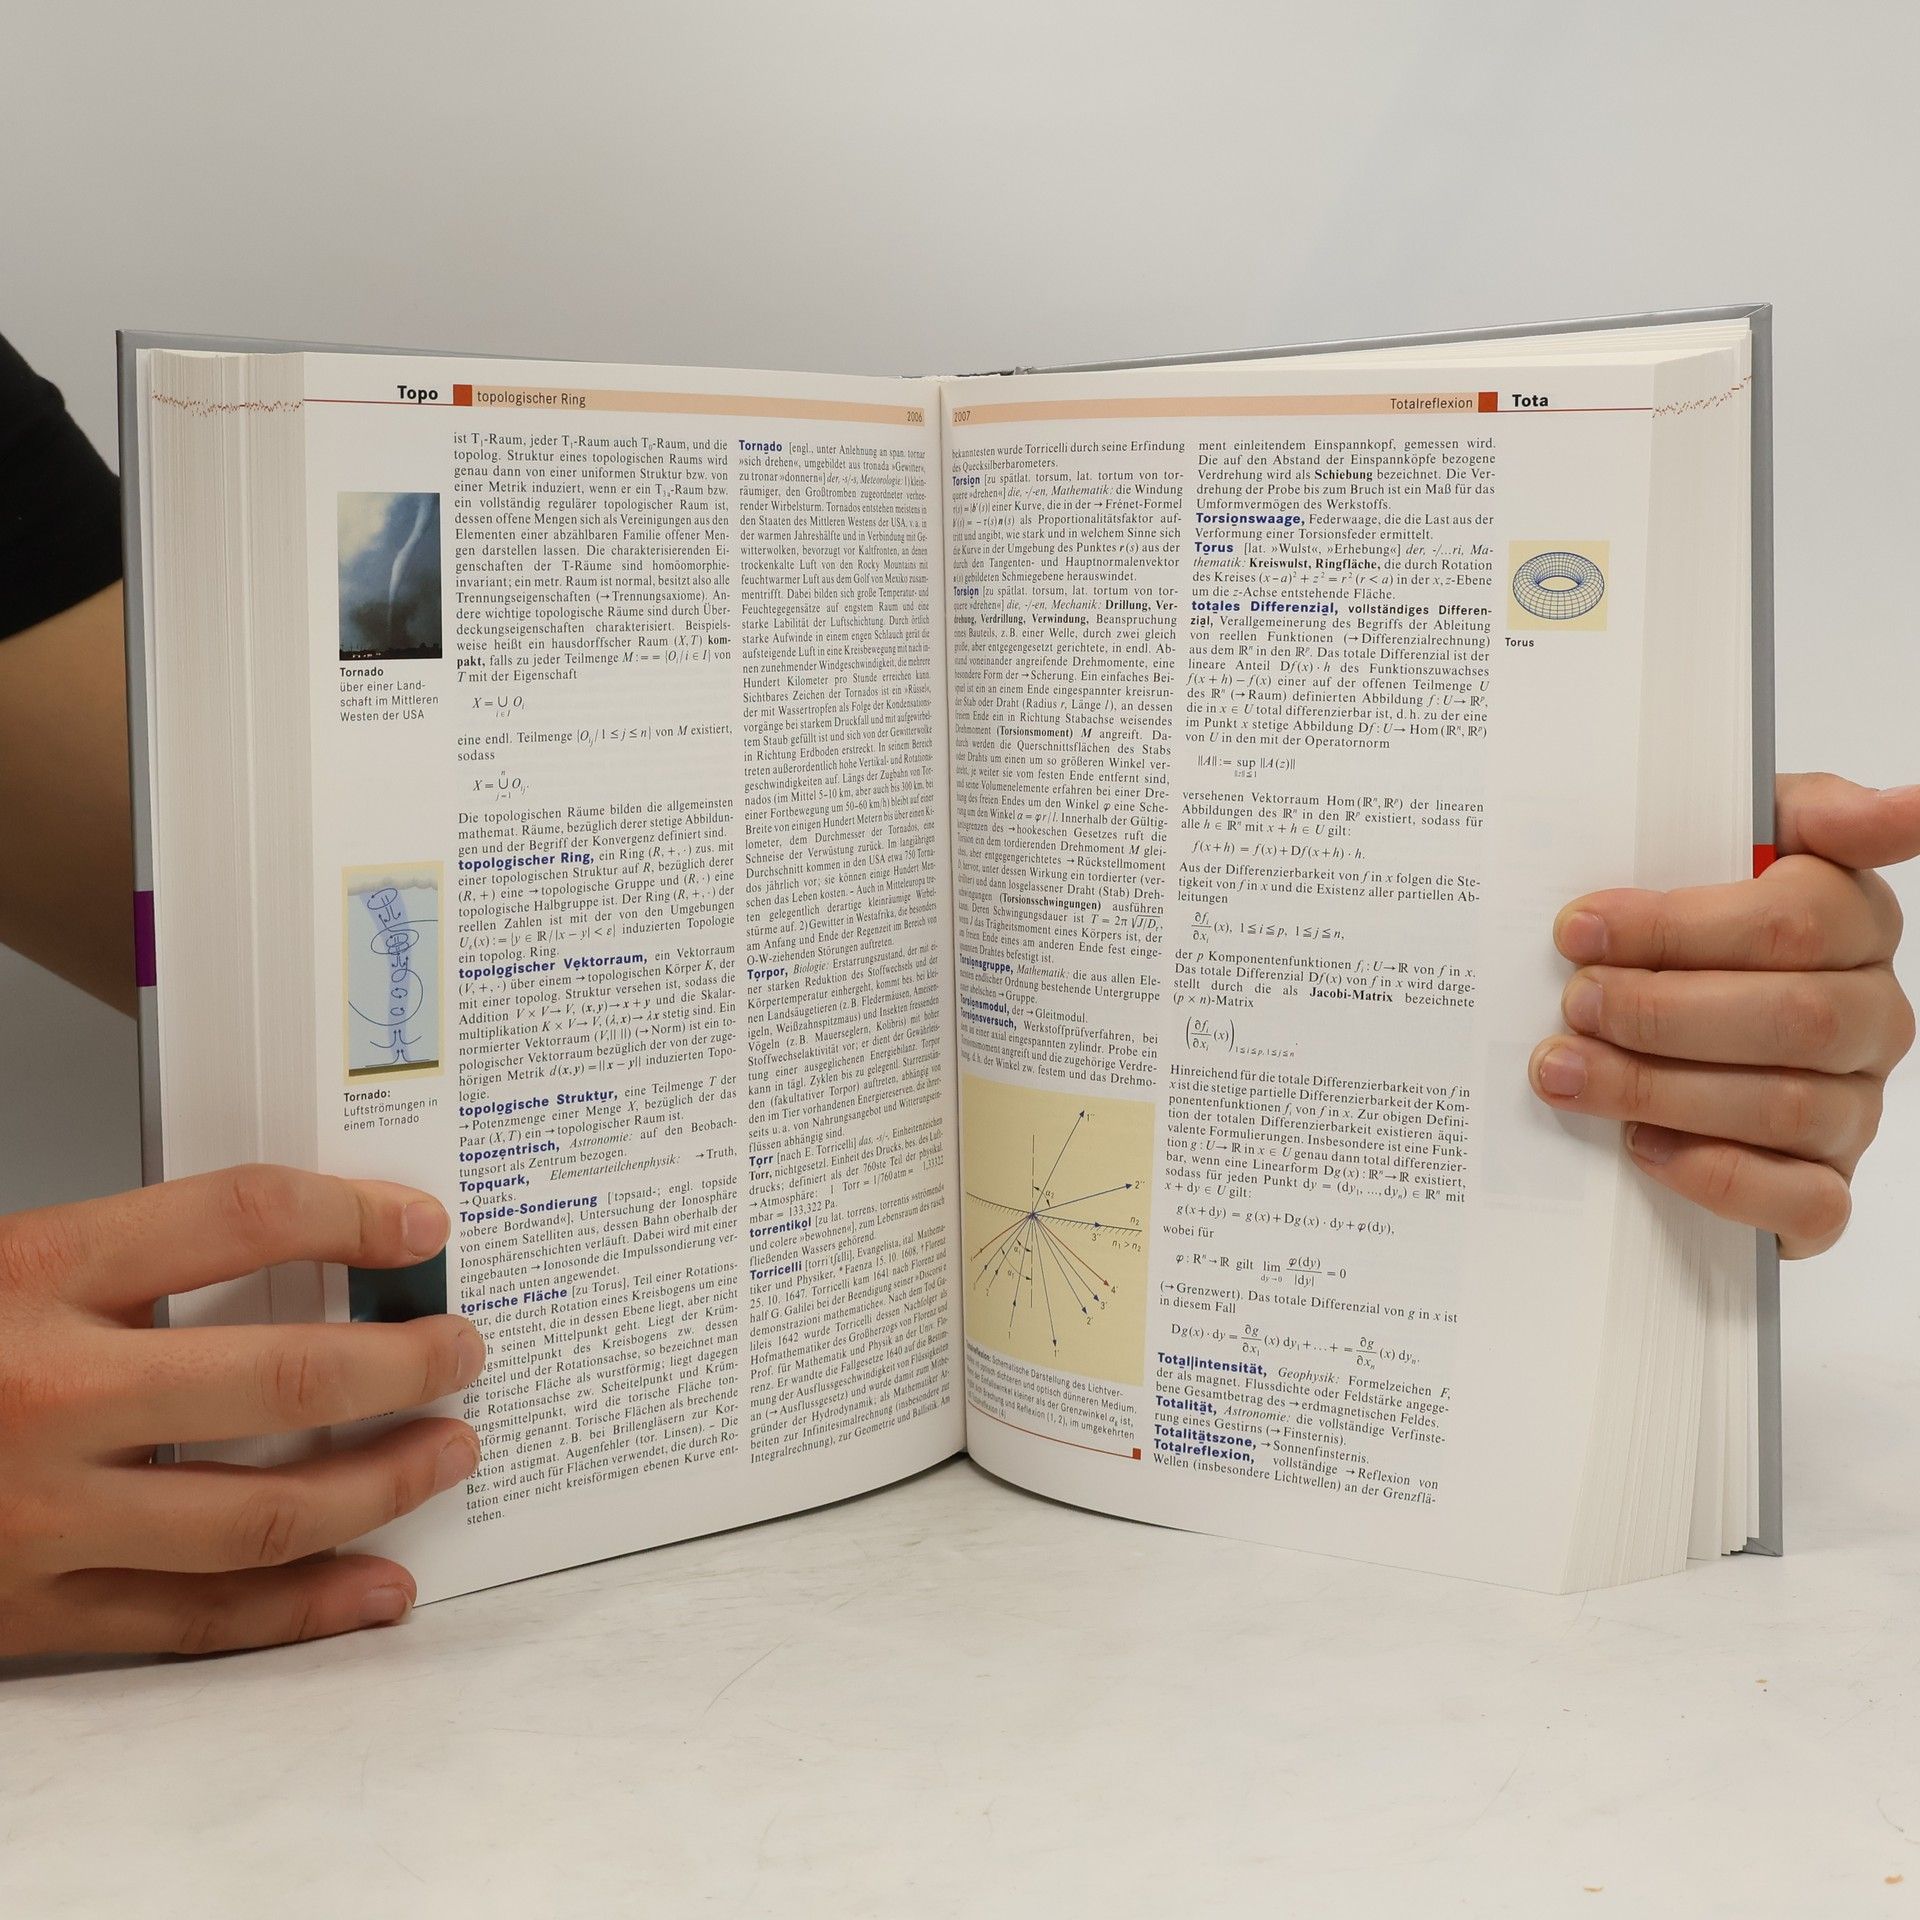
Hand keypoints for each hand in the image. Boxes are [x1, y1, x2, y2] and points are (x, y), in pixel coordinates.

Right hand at [0, 1165, 483, 1657]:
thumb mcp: (0, 1264)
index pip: (238, 1216)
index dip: (351, 1213)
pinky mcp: (29, 1613)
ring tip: (450, 1450)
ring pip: (262, 1513)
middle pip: (281, 1376)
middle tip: (466, 1348)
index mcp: (30, 1277)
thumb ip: (126, 1258)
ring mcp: (41, 1518)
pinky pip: (196, 1623)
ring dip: (383, 1483)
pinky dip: (304, 1611)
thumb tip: (298, 1246)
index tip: (421, 1225)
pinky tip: (378, 1589)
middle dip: (404, 1363)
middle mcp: (45, 1395)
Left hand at [1529, 774, 1917, 1258]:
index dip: (1678, 926)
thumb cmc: (1683, 933)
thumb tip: (1905, 805)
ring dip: (1660, 1090)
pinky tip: (1640, 1148)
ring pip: (1788, 1107)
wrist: (1648, 1034)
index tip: (1579, 928)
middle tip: (1573, 1004)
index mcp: (1854, 922)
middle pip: (1794, 1017)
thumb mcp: (1724, 844)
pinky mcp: (1822, 1187)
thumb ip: (1804, 812)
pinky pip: (1804, 1200)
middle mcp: (1870, 1016)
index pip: (1796, 920)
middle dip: (1662, 1012)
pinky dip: (1717, 1177)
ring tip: (1564, 1072)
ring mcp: (1855, 1107)